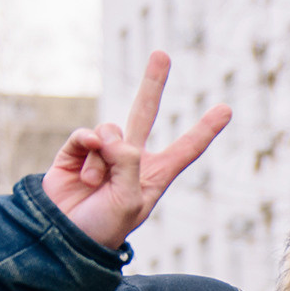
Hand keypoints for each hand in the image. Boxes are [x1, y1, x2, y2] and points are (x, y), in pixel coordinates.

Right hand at [42, 51, 230, 250]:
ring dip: (102, 157)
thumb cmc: (103, 228)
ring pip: (109, 129)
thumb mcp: (127, 202)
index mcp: (154, 175)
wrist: (63, 236)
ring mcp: (103, 153)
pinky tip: (82, 173)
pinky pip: (85, 135)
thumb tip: (111, 134)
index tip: (226, 109)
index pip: (186, 148)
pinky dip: (84, 149)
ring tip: (94, 184)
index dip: (205, 129)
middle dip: (153, 83)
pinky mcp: (76, 151)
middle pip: (145, 112)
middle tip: (162, 54)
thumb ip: (127, 164)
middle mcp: (131, 160)